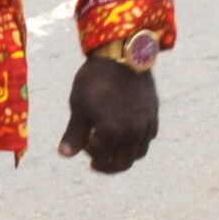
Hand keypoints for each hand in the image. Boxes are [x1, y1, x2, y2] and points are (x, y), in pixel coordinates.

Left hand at [58, 54, 157, 172]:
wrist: (122, 54)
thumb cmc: (95, 79)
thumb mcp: (79, 105)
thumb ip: (74, 134)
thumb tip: (65, 154)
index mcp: (112, 132)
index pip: (101, 158)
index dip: (90, 154)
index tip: (83, 143)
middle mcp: (132, 133)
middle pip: (122, 163)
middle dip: (107, 165)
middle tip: (96, 162)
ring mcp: (145, 124)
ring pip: (138, 153)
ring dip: (124, 156)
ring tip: (112, 150)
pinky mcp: (154, 114)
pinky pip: (148, 138)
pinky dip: (137, 143)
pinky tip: (127, 133)